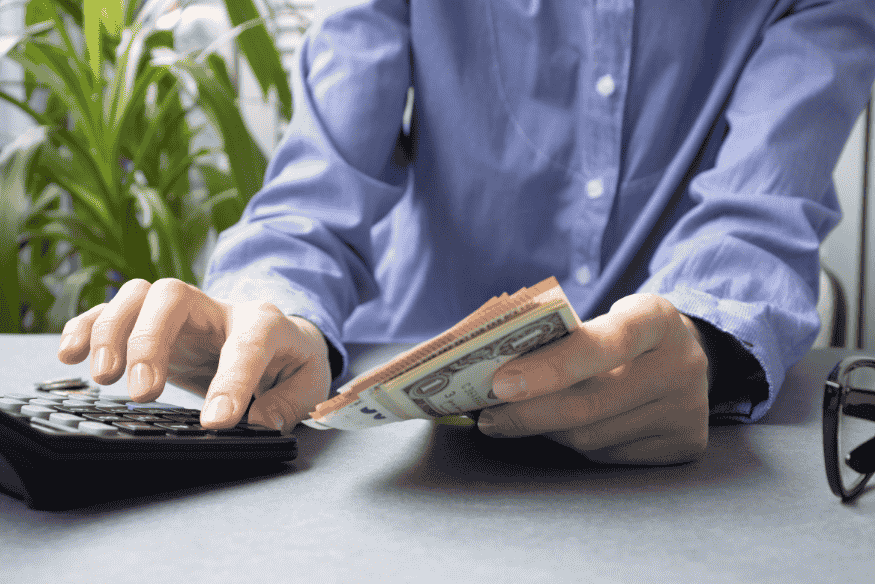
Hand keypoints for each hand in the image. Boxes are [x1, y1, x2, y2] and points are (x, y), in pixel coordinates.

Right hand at [57, 278, 330, 430]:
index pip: (246, 344)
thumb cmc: (292, 363)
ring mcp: (182, 313)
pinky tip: (70, 354)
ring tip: (104, 377)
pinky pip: (112, 311)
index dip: (231, 382)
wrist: (281, 340)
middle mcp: (216, 309)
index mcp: (264, 323)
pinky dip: (86, 327)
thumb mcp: (311, 385)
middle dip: (150, 341)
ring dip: (112, 332)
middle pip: (173, 296)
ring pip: (137, 295)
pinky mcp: (153, 325)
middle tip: (142, 393)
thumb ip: (290, 403)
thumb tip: (258, 422)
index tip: (216, 422)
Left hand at [479, 294, 708, 464]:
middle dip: (529, 413)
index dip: (550, 366)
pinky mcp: (685, 445)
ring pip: (592, 437)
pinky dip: (574, 443)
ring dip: (546, 430)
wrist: (688, 356)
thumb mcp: (606, 316)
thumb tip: (497, 374)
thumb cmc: (625, 334)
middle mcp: (682, 364)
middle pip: (591, 403)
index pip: (603, 343)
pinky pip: (607, 455)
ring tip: (515, 420)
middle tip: (489, 415)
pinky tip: (557, 429)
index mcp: (658, 318)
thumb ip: (564, 338)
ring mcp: (687, 410)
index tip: (501, 383)